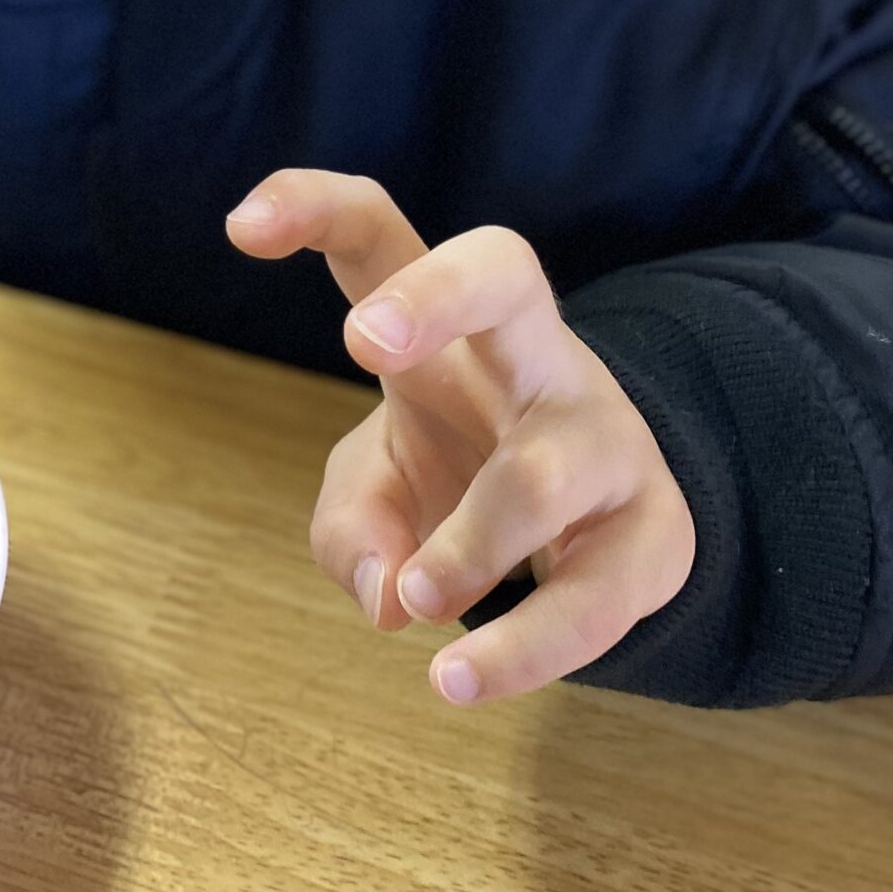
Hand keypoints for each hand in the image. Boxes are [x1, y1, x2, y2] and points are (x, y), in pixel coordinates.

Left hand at [227, 170, 693, 703]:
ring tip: (417, 599)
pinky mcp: (653, 533)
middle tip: (361, 338)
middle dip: (436, 296)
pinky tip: (456, 681)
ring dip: (467, 545)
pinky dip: (521, 649)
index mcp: (448, 328)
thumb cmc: (464, 475)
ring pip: (540, 471)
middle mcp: (533, 354)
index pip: (381, 235)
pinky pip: (593, 597)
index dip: (314, 209)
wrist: (608, 531)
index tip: (239, 225)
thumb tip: (383, 593)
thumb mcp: (381, 486)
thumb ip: (350, 527)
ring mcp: (603, 435)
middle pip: (505, 274)